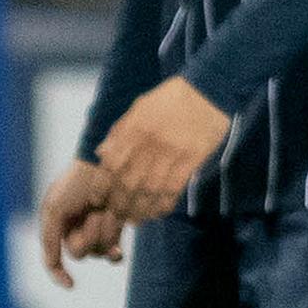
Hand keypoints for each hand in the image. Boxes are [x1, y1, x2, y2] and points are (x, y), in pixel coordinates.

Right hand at [38, 159, 125, 289]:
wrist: (108, 164)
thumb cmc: (77, 183)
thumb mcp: (54, 209)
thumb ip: (49, 238)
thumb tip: (51, 264)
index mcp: (58, 225)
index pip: (54, 258)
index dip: (59, 274)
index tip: (71, 284)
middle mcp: (76, 229)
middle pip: (80, 253)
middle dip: (87, 236)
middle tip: (94, 213)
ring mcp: (96, 229)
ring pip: (98, 251)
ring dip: (102, 233)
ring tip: (107, 210)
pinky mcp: (115, 228)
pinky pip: (112, 253)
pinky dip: (114, 253)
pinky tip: (117, 252)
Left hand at [96, 77, 231, 222]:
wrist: (207, 89)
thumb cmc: (171, 98)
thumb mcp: (139, 107)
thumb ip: (120, 131)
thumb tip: (101, 153)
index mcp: (133, 130)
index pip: (110, 166)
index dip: (102, 187)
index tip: (99, 201)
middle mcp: (148, 143)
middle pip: (128, 183)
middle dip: (120, 204)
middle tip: (118, 215)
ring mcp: (170, 152)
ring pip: (150, 190)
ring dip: (141, 209)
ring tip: (137, 218)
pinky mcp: (191, 158)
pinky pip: (174, 187)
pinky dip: (164, 203)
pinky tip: (160, 211)